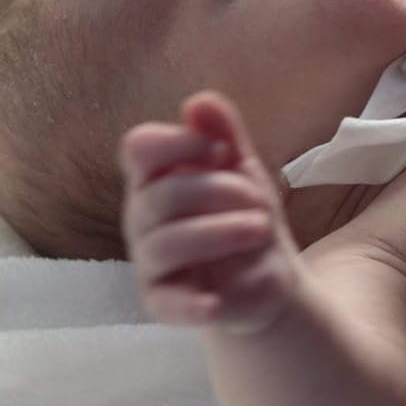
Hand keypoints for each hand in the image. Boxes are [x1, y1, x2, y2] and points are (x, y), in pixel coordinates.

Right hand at [119, 90, 300, 334]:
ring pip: (166, 243)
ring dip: (219, 232)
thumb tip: (200, 101)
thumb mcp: (243, 169)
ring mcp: (150, 262)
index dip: (177, 142)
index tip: (219, 150)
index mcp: (156, 178)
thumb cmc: (244, 213)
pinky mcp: (163, 303)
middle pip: (161, 194)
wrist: (267, 275)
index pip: (138, 149)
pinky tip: (213, 302)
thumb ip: (224, 135)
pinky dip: (189, 305)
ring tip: (261, 229)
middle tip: (260, 201)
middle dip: (219, 191)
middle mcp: (143, 218)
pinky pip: (166, 304)